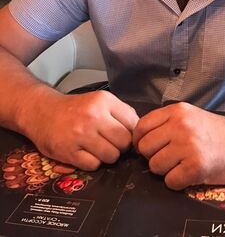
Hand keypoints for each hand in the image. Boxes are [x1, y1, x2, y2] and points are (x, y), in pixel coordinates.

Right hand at [20, 89, 138, 170]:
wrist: (42, 111)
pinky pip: (94, 165)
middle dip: (121, 147)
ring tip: (97, 148)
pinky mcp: (69, 151)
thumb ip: (120, 113)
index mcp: (104, 100)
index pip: (134, 124)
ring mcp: (80, 134)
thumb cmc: (75, 108)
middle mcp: (93, 116)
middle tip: (111, 144)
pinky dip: (92, 163)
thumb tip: (140, 130)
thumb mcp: (99, 101)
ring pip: (111, 156)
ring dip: (107, 156)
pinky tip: (85, 153)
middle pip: (125, 142)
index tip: (124, 135)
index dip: (132, 133)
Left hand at [132, 102, 224, 189]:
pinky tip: (191, 174)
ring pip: (155, 166)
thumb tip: (138, 139)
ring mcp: (189, 145)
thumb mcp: (190, 116)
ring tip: (183, 165)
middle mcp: (181, 125)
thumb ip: (166, 123)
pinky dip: (178, 182)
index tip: (151, 147)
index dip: (141, 141)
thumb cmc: (216, 132)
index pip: (141, 127)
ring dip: (166, 171)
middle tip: (171, 158)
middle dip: (153, 157)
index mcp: (177, 111)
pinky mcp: (197, 166)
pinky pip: (170, 181)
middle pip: (144, 148)